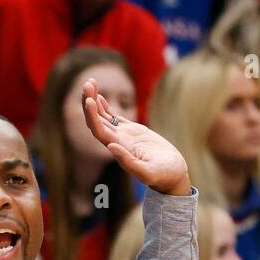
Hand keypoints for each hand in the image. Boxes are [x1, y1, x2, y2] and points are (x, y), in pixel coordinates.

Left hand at [81, 78, 189, 195]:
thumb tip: (111, 147)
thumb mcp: (148, 172)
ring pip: (103, 117)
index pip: (99, 131)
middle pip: (96, 121)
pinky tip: (99, 96)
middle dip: (89, 102)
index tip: (89, 100)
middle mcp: (116, 142)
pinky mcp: (132, 132)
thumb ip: (129, 162)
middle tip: (87, 83)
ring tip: (89, 83)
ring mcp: (123, 136)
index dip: (92, 116)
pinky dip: (105, 107)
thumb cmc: (163, 176)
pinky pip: (114, 117)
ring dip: (94, 101)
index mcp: (118, 149)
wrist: (172, 175)